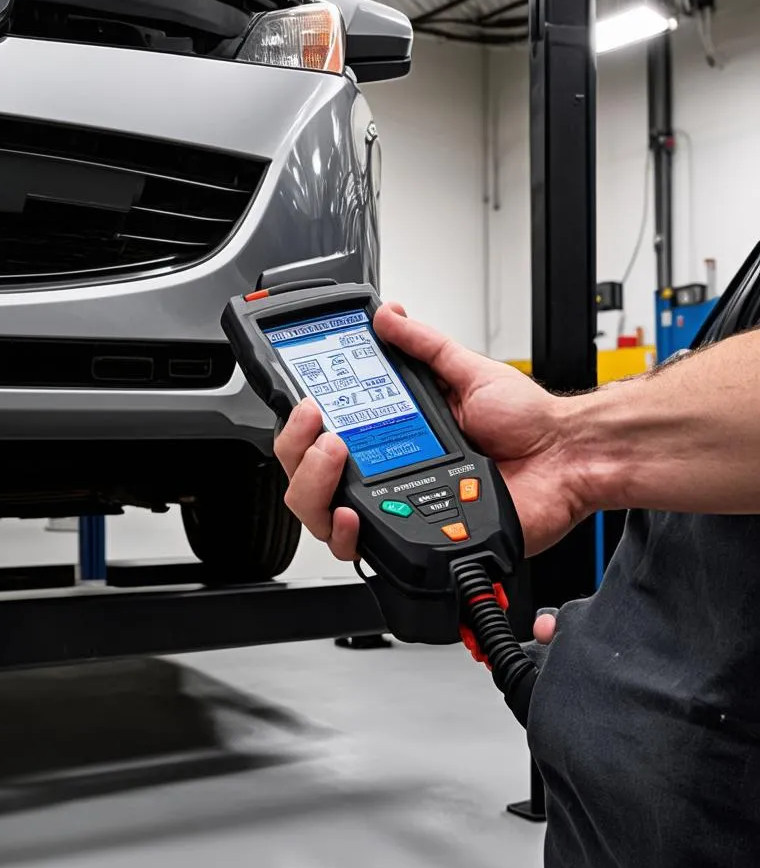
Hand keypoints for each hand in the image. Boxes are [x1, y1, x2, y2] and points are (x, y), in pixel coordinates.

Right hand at [274, 303, 589, 560]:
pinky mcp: (418, 540)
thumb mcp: (470, 371)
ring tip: (335, 459)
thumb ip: (425, 345)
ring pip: (322, 518)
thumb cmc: (529, 423)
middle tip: (319, 427)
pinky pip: (366, 551)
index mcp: (391, 433)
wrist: (568, 458)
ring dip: (314, 486)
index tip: (307, 403)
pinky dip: (348, 535)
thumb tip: (387, 316)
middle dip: (298, 451)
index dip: (300, 425)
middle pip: (307, 478)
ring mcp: (397, 510)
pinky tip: (355, 514)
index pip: (322, 434)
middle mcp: (385, 474)